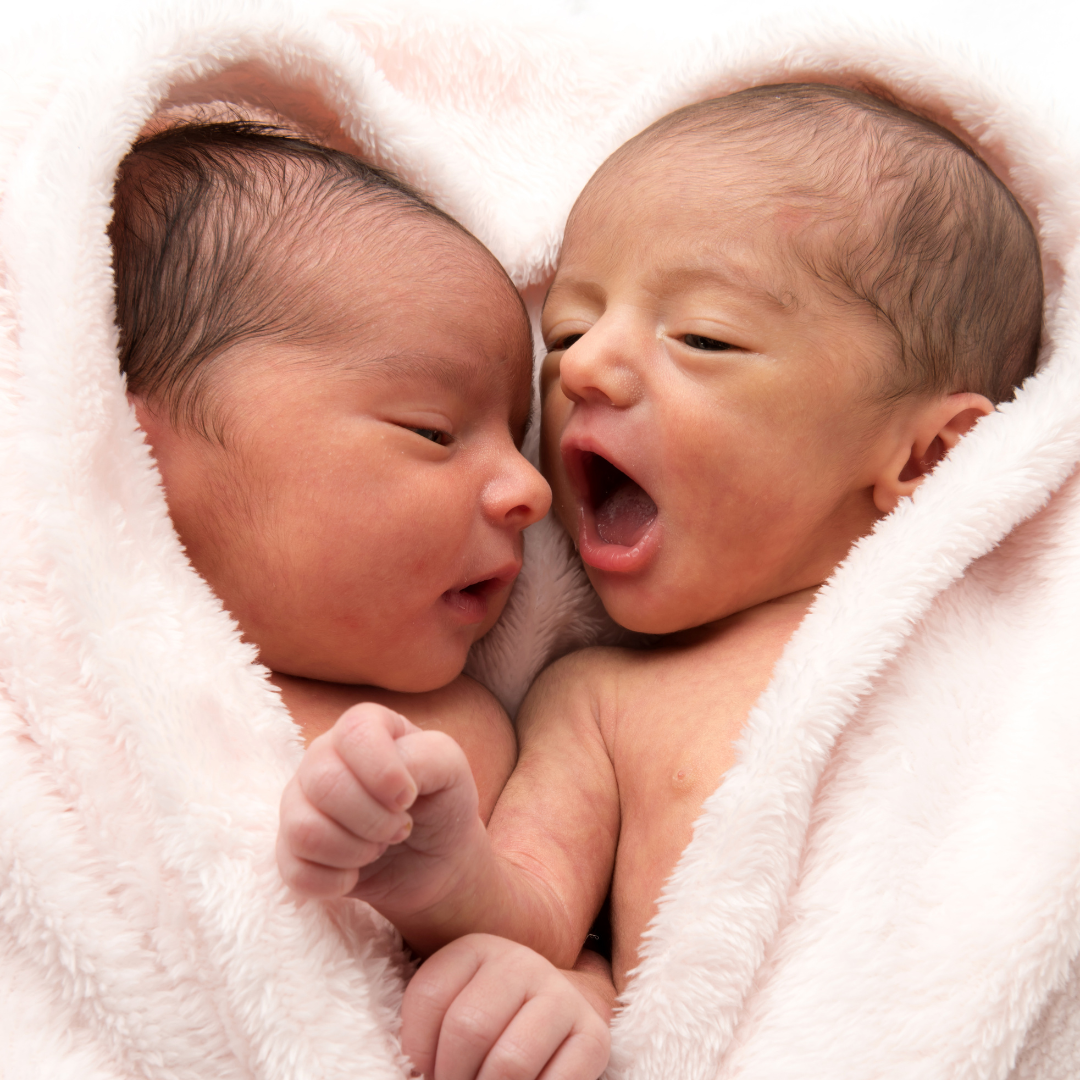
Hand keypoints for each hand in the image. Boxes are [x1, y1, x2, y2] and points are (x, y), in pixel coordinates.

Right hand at [276, 702, 481, 914]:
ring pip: (303, 828)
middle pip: (325, 783)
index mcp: (364, 727)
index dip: (383, 771)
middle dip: (374, 820)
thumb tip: (390, 786)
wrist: (437, 860)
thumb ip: (426, 757)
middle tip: (399, 829)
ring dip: (354, 851)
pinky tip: (356, 873)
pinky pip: (295, 871)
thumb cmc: (442, 803)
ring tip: (377, 848)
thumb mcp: (452, 768)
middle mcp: (324, 756)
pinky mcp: (291, 848)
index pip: (355, 732)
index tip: (408, 798)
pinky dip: (335, 882)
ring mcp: (301, 801)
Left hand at [402, 935, 610, 1079]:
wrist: (551, 1020)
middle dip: (453, 1077)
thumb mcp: (450, 1005)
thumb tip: (422, 1075)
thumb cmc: (487, 1023)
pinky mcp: (593, 1034)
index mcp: (477, 948)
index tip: (427, 1071)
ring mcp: (561, 995)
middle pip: (469, 1028)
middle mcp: (521, 962)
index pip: (430, 996)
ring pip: (511, 1061)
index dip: (419, 1051)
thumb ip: (429, 1026)